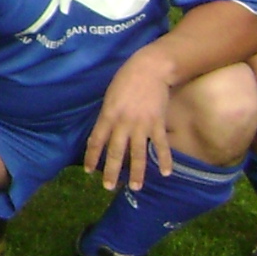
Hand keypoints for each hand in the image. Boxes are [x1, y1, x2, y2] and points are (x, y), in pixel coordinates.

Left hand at [83, 47, 173, 192]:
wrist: (150, 68)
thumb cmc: (126, 79)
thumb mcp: (110, 97)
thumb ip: (107, 116)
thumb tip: (103, 133)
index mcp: (108, 115)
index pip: (96, 140)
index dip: (92, 157)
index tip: (89, 171)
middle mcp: (123, 122)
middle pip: (115, 152)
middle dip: (111, 171)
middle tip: (108, 187)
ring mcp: (141, 124)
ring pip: (138, 153)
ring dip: (137, 172)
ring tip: (135, 187)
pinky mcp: (157, 122)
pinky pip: (161, 145)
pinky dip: (164, 159)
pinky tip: (166, 172)